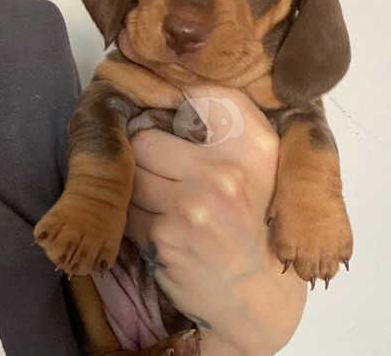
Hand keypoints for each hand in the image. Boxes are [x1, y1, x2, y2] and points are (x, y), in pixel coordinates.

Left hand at [125, 86, 306, 354]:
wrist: (257, 296)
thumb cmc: (255, 223)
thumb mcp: (263, 167)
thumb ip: (229, 124)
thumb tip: (175, 93)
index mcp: (254, 147)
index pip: (201, 94)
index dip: (177, 102)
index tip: (173, 117)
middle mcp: (226, 171)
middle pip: (146, 139)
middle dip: (149, 159)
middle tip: (169, 179)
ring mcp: (193, 205)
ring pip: (132, 175)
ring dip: (142, 191)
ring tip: (170, 208)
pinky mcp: (165, 236)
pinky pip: (128, 211)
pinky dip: (139, 221)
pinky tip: (166, 233)